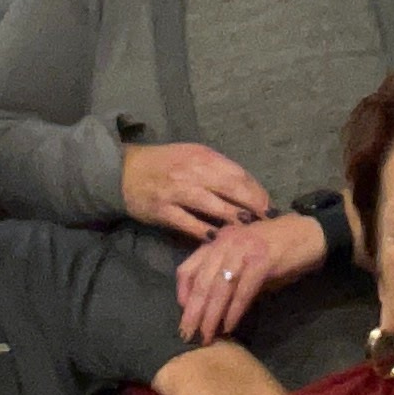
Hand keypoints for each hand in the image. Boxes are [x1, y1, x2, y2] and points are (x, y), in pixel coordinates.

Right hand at [120, 139, 274, 237]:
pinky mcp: (162, 210)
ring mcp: (176, 191)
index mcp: (201, 156)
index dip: (256, 190)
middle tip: (267, 221)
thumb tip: (247, 188)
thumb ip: (216, 169)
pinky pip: (187, 222)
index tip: (269, 205)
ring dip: (233, 218)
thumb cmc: (164, 164)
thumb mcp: (191, 157)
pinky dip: (203, 231)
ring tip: (249, 230)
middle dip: (252, 205)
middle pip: (229, 188)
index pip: (237, 173)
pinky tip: (216, 238)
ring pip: (211, 205)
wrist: (124, 171)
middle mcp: (191, 171)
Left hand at [176, 211, 326, 340]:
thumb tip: (212, 306)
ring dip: (211, 315)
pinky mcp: (262, 261)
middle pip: (201, 282)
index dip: (183, 293)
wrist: (312, 232)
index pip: (188, 267)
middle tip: (186, 334)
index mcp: (219, 242)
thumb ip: (228, 276)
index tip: (183, 313)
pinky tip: (229, 326)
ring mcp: (244, 250)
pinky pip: (243, 290)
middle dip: (192, 312)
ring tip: (206, 336)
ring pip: (219, 288)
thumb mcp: (245, 258)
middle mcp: (226, 243)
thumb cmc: (278, 248)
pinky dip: (234, 310)